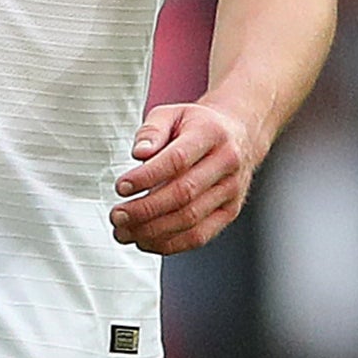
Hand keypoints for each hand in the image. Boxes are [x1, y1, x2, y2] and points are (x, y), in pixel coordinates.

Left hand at [109, 102, 260, 254]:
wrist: (239, 135)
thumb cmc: (200, 125)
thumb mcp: (173, 113)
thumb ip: (152, 130)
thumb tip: (139, 152)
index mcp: (211, 134)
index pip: (177, 160)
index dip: (146, 177)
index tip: (121, 187)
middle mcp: (226, 164)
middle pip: (183, 194)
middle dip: (144, 210)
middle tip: (117, 215)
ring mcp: (230, 191)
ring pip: (190, 220)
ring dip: (152, 231)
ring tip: (124, 231)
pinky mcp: (229, 212)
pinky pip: (200, 236)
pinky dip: (169, 244)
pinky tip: (146, 240)